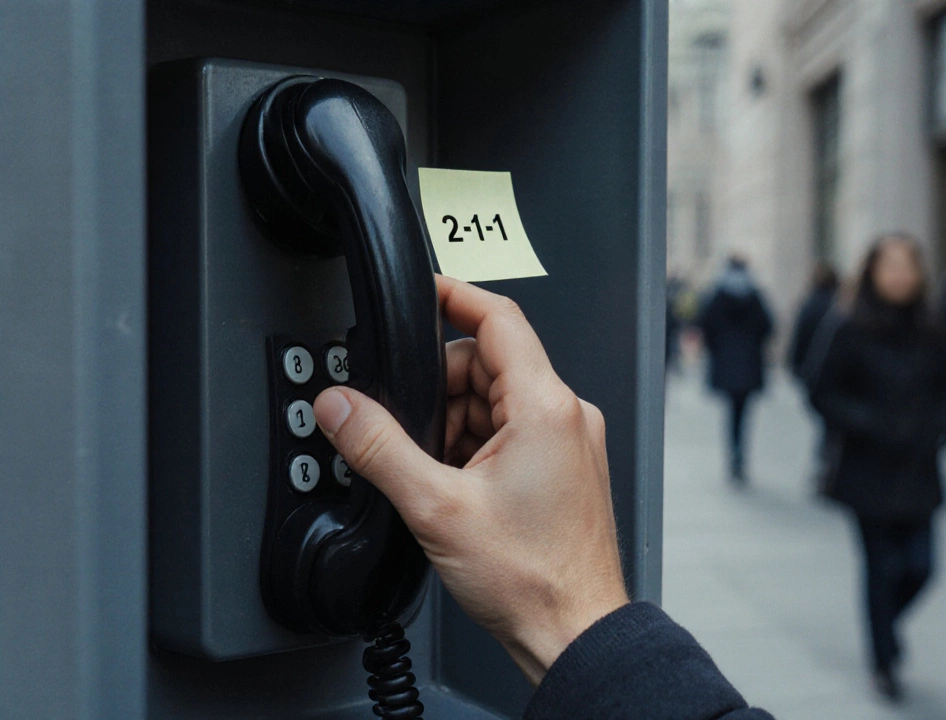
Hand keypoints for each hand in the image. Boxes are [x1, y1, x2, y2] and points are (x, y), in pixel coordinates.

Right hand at [312, 276, 628, 684]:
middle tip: (408, 434)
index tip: (423, 290)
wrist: (572, 629)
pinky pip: (510, 432)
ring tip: (437, 477)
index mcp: (547, 407)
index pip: (498, 318)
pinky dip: (474, 446)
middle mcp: (567, 416)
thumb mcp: (435, 506)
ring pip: (494, 401)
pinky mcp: (563, 466)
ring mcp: (569, 441)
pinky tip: (456, 485)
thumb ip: (378, 447)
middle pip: (487, 363)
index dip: (454, 296)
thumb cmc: (532, 578)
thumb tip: (340, 407)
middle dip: (438, 389)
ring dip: (454, 425)